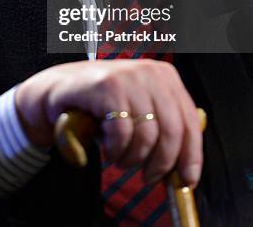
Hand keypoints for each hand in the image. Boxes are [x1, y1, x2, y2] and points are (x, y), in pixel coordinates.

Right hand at [15, 59, 202, 186]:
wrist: (61, 90)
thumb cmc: (103, 105)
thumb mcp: (140, 108)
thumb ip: (164, 126)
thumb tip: (188, 165)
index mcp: (165, 76)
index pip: (190, 119)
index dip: (191, 154)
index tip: (187, 180)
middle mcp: (150, 72)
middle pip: (172, 130)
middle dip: (162, 163)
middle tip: (149, 177)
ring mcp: (129, 76)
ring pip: (147, 136)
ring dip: (133, 158)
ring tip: (120, 158)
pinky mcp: (108, 86)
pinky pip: (123, 133)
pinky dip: (116, 149)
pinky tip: (108, 147)